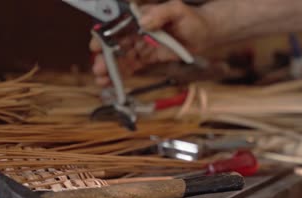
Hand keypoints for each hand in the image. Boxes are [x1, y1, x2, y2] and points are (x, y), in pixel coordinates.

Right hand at [90, 0, 211, 86]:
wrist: (205, 34)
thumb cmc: (192, 19)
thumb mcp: (177, 10)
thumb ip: (161, 13)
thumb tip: (143, 22)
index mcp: (140, 17)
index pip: (118, 26)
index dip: (105, 36)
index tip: (97, 46)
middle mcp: (137, 31)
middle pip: (115, 44)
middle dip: (105, 57)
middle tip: (99, 69)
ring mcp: (141, 45)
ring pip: (120, 57)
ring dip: (110, 69)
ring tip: (102, 80)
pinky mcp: (146, 57)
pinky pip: (131, 66)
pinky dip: (121, 74)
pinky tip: (112, 83)